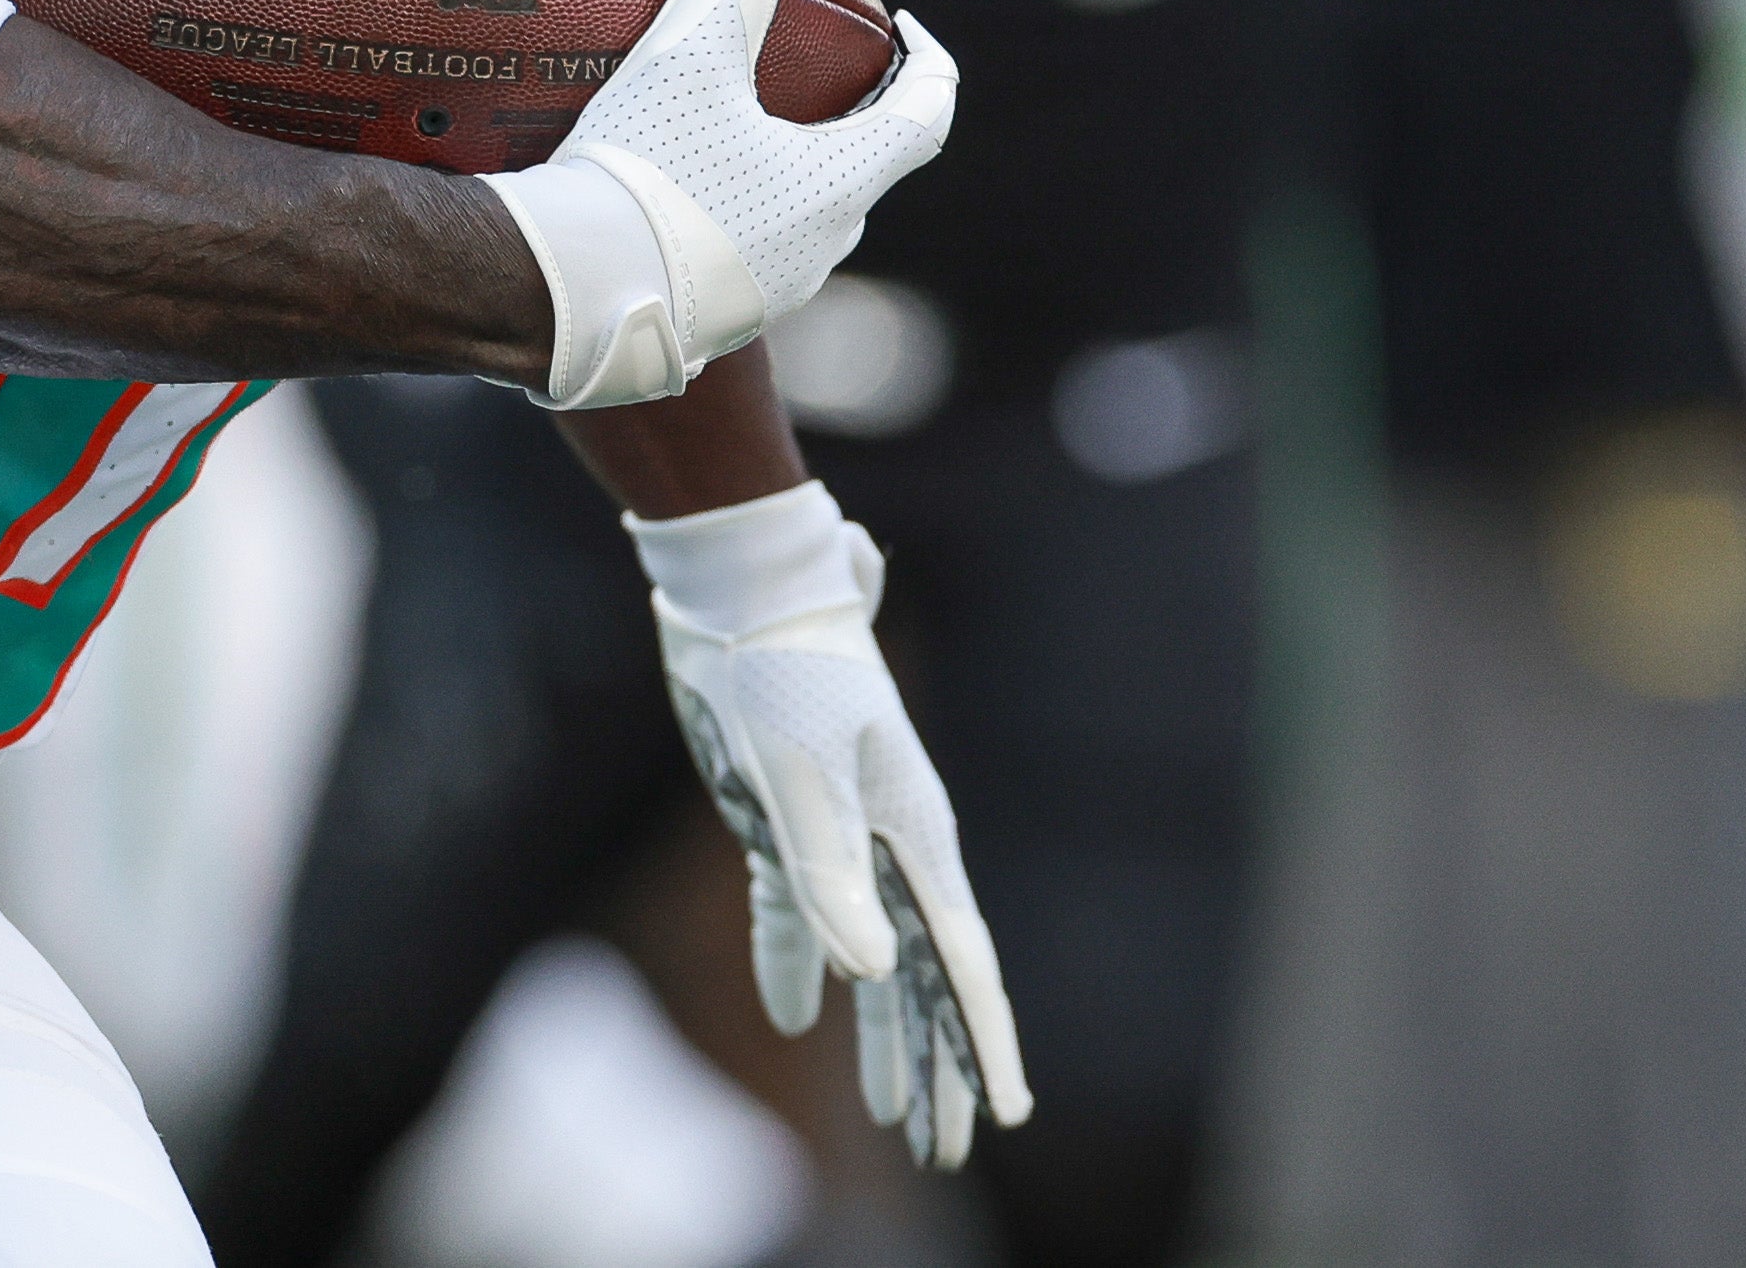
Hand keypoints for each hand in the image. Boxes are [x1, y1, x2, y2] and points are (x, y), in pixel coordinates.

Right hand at [486, 0, 954, 407]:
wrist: (564, 296)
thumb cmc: (644, 172)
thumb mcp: (692, 52)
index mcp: (837, 187)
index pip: (926, 118)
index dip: (929, 62)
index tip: (907, 27)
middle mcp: (818, 251)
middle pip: (859, 170)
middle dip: (845, 118)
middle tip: (809, 72)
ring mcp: (768, 297)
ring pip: (797, 219)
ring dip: (780, 169)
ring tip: (729, 126)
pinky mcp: (711, 324)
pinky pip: (739, 256)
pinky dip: (726, 214)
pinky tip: (669, 193)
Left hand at [635, 482, 1027, 1168]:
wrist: (738, 593)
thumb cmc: (781, 672)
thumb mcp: (799, 778)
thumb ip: (829, 878)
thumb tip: (867, 978)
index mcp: (916, 834)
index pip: (961, 961)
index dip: (985, 1043)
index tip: (1007, 1114)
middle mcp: (892, 841)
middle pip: (926, 976)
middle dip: (941, 1067)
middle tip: (947, 1151)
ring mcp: (842, 833)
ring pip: (873, 958)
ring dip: (882, 1036)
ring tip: (896, 1118)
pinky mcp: (785, 821)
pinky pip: (801, 914)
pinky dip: (800, 965)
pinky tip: (800, 1021)